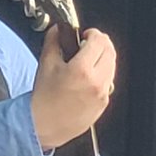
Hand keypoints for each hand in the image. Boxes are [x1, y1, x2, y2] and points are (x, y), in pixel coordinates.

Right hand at [29, 26, 115, 149]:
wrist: (43, 126)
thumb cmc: (43, 100)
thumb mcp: (46, 65)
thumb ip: (53, 42)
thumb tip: (58, 29)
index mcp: (82, 70)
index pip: (99, 41)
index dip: (93, 33)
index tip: (86, 34)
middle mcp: (96, 82)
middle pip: (110, 52)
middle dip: (101, 44)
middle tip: (90, 43)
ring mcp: (102, 94)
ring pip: (112, 67)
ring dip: (104, 58)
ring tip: (89, 60)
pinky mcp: (103, 104)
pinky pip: (109, 82)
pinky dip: (103, 74)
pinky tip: (89, 76)